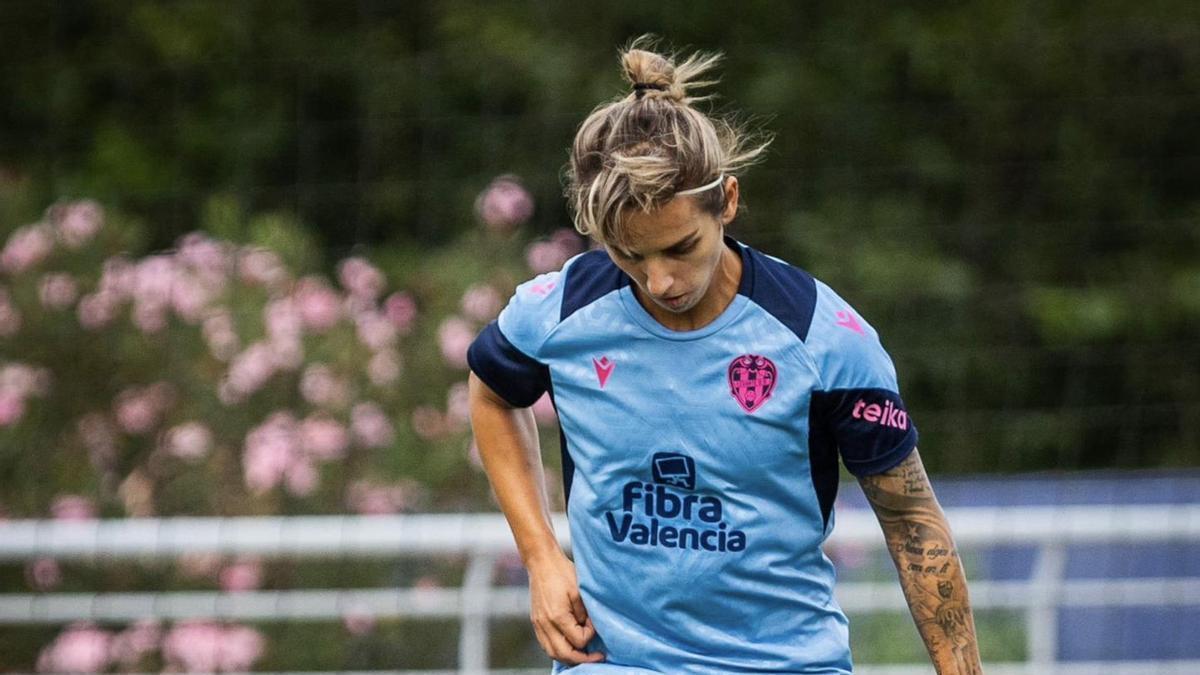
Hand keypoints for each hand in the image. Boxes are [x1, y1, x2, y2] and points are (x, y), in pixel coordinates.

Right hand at [526, 550, 604, 664]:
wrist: (541, 562)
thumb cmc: (561, 572)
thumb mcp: (579, 591)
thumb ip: (584, 614)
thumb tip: (588, 629)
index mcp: (557, 616)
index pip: (578, 640)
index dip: (590, 636)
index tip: (594, 624)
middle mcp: (545, 624)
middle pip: (564, 654)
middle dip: (582, 659)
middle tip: (596, 657)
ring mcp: (538, 624)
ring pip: (552, 653)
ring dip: (569, 658)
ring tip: (583, 655)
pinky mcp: (535, 622)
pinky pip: (546, 645)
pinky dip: (558, 650)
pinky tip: (568, 646)